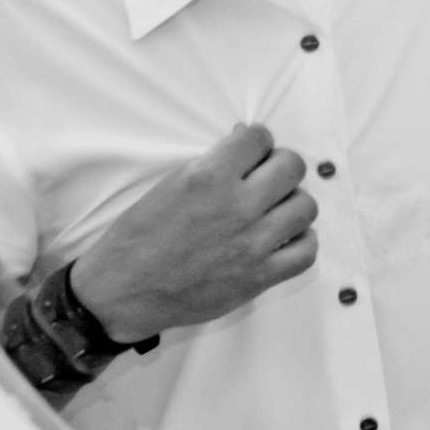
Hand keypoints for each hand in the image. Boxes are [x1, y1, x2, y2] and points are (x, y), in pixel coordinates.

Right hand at [69, 124, 315, 344]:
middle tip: (267, 177)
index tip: (252, 151)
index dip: (257, 141)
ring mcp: (252, 244)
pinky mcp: (259, 277)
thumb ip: (212, 164)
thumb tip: (245, 143)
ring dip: (292, 203)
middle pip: (292, 167)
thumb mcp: (169, 185)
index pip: (259, 137)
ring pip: (306, 207)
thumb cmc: (138, 238)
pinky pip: (307, 252)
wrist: (122, 293)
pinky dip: (301, 242)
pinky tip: (284, 239)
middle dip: (280, 165)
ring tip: (275, 210)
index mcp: (209, 177)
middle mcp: (236, 206)